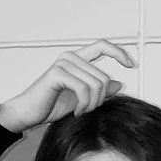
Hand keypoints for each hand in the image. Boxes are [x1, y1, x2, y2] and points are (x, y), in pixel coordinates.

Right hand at [0, 39, 135, 132]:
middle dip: (101, 99)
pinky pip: (84, 89)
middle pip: (103, 77)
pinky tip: (76, 112)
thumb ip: (99, 91)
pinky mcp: (57, 74)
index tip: (131, 65)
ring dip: (92, 104)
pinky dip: (84, 105)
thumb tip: (119, 84)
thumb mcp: (82, 99)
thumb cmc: (51, 106)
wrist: (28, 114)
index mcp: (77, 59)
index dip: (119, 53)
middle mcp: (70, 57)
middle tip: (89, 110)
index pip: (103, 46)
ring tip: (82, 112)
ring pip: (96, 84)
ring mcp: (63, 63)